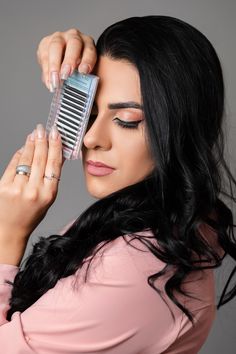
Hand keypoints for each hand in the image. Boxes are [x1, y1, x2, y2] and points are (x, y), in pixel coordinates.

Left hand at [0, 124, 62, 242]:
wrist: (10, 229)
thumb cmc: (31, 215)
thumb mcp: (48, 198)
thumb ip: (51, 177)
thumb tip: (56, 155)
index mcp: (49, 194)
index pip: (54, 164)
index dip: (55, 146)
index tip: (56, 134)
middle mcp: (34, 190)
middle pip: (40, 158)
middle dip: (42, 140)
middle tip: (43, 129)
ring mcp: (18, 188)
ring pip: (26, 159)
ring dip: (30, 144)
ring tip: (34, 134)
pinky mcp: (4, 186)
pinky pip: (14, 165)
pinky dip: (19, 154)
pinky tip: (23, 147)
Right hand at [37, 28, 96, 91]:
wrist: (64, 64)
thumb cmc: (78, 70)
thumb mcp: (84, 72)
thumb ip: (85, 78)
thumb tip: (84, 91)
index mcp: (88, 43)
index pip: (90, 49)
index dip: (87, 60)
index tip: (83, 72)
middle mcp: (74, 36)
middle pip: (73, 43)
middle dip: (69, 60)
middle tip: (66, 75)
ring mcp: (59, 38)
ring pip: (55, 47)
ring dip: (54, 66)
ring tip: (55, 82)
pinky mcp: (45, 44)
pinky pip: (44, 55)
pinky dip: (46, 71)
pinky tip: (49, 83)